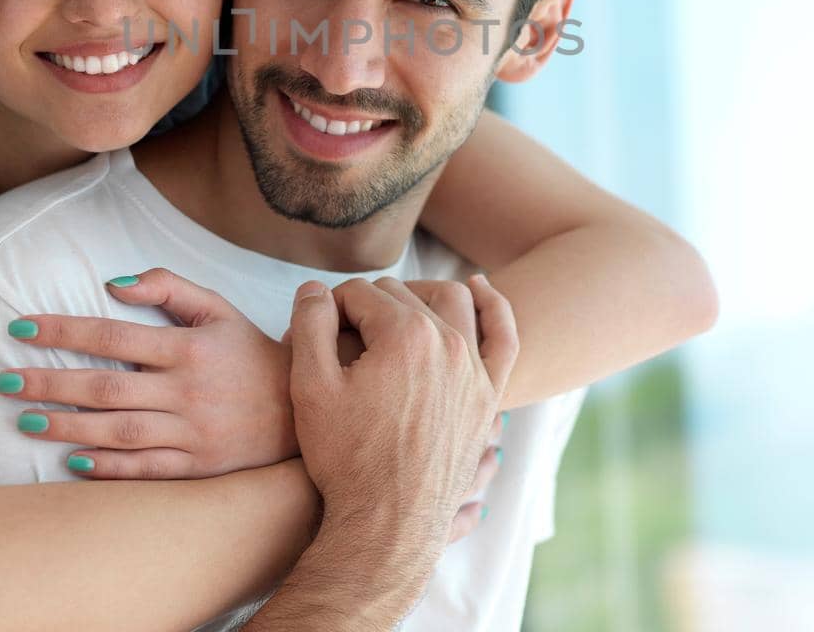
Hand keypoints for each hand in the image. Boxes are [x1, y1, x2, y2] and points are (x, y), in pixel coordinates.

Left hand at [0, 267, 295, 478]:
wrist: (300, 408)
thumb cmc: (247, 352)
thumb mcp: (217, 308)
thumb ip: (168, 287)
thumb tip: (113, 285)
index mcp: (188, 347)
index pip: (113, 336)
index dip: (63, 332)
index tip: (20, 330)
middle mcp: (188, 391)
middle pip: (106, 388)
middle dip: (49, 384)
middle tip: (2, 382)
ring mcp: (192, 432)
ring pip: (118, 432)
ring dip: (68, 427)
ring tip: (25, 422)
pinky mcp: (197, 468)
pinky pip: (145, 470)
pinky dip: (108, 468)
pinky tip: (71, 462)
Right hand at [288, 274, 516, 560]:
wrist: (387, 524)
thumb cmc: (346, 459)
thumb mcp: (310, 387)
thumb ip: (311, 324)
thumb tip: (315, 289)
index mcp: (405, 335)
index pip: (360, 294)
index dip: (330, 308)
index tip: (317, 332)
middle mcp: (448, 343)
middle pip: (401, 296)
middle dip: (367, 307)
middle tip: (340, 336)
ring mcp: (475, 369)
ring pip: (452, 302)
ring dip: (420, 295)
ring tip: (393, 310)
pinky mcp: (488, 396)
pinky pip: (503, 338)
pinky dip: (494, 308)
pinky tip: (479, 290)